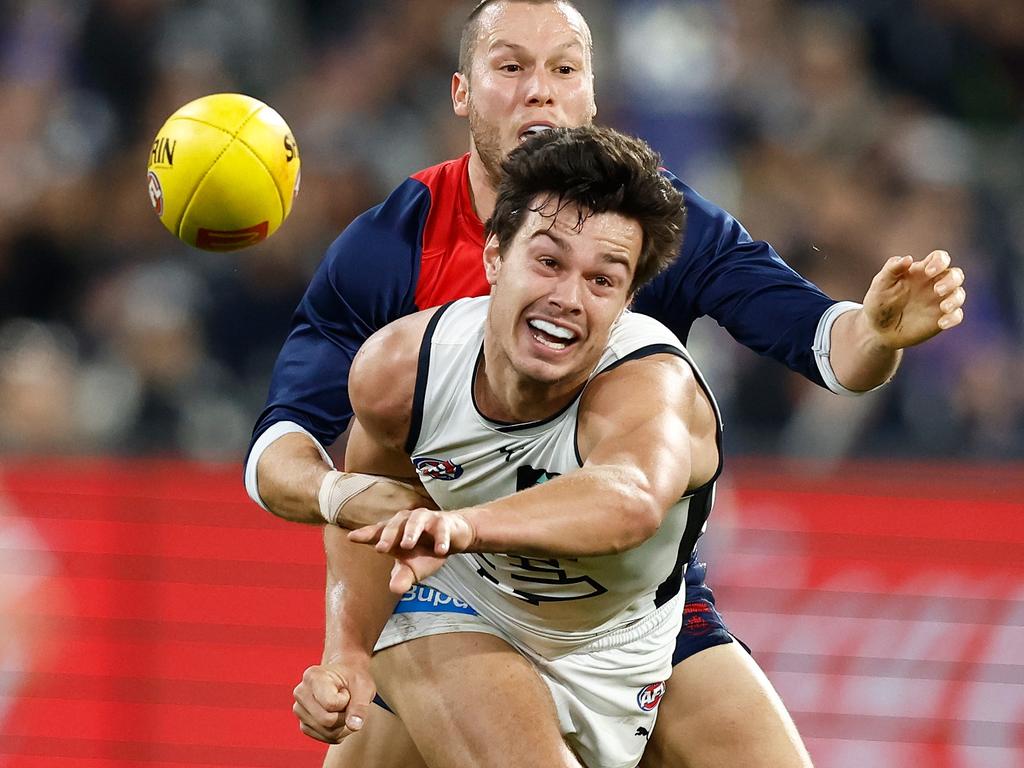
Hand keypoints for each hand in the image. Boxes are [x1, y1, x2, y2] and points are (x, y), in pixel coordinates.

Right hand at [292, 659, 375, 743]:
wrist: (347, 678)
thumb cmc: (355, 679)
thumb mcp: (364, 686)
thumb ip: (360, 705)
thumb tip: (354, 726)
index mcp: (313, 676)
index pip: (331, 704)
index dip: (346, 701)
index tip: (346, 689)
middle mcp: (301, 693)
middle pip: (327, 721)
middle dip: (345, 715)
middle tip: (348, 699)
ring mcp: (300, 710)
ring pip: (328, 732)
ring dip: (344, 725)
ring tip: (343, 706)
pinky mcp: (304, 724)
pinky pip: (326, 738)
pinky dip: (340, 732)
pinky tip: (340, 716)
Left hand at [348, 508, 475, 593]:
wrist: (453, 537)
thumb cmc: (426, 550)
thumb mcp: (413, 568)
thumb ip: (402, 577)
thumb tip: (395, 590)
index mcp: (395, 531)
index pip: (377, 531)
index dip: (365, 534)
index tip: (352, 537)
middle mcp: (407, 521)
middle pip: (394, 524)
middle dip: (387, 536)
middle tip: (381, 548)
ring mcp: (426, 519)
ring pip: (416, 521)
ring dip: (410, 532)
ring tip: (406, 545)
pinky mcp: (443, 522)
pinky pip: (441, 529)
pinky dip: (441, 539)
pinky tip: (440, 551)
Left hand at [862, 250, 965, 348]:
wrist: (877, 330)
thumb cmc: (878, 302)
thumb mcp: (880, 284)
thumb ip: (891, 269)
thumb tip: (908, 258)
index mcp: (921, 272)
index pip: (940, 258)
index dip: (940, 261)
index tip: (928, 271)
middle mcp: (933, 285)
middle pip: (956, 275)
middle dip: (952, 280)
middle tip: (937, 290)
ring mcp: (939, 302)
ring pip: (959, 294)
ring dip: (955, 299)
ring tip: (944, 308)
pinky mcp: (940, 318)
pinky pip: (957, 316)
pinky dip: (953, 318)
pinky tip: (941, 324)